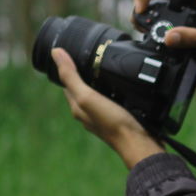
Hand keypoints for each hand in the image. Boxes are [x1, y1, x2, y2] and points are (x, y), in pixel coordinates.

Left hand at [52, 47, 165, 169]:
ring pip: (100, 93)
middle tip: (94, 55)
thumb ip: (71, 76)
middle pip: (84, 87)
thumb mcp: (87, 96)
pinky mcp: (121, 117)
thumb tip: (56, 52)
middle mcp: (90, 112)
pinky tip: (124, 84)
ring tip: (109, 65)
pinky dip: (116, 89)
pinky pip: (115, 99)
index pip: (67, 82)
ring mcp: (106, 116)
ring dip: (102, 81)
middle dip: (87, 73)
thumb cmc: (112, 122)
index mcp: (78, 107)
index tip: (74, 51)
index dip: (69, 66)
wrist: (140, 143)